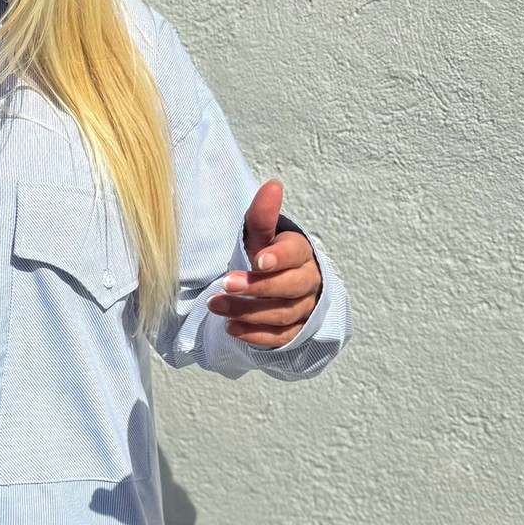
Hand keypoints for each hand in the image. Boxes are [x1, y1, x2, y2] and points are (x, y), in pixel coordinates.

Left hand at [206, 179, 322, 347]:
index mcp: (300, 254)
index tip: (258, 259)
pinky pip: (280, 338)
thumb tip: (272, 186)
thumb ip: (262, 217)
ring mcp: (304, 310)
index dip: (279, 257)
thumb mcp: (259, 237)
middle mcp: (307, 282)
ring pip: (282, 314)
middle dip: (259, 287)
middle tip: (226, 283)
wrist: (275, 287)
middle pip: (290, 287)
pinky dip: (256, 335)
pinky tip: (231, 329)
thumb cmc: (265, 257)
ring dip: (248, 311)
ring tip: (215, 306)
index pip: (296, 254)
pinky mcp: (295, 332)